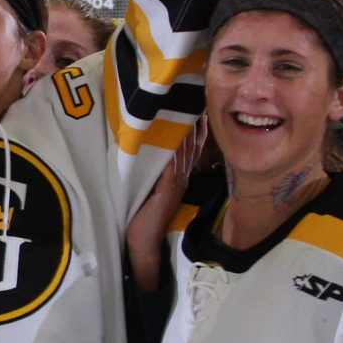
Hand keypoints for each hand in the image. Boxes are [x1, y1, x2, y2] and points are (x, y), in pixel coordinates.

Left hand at [126, 118, 205, 291]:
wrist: (144, 242)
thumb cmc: (143, 215)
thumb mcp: (152, 187)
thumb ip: (156, 170)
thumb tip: (150, 148)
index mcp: (180, 177)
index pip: (192, 148)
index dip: (196, 128)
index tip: (198, 108)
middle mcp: (182, 179)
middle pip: (191, 146)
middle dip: (193, 123)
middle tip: (194, 100)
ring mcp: (176, 185)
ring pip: (183, 154)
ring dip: (184, 133)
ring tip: (184, 111)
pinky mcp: (166, 192)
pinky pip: (171, 169)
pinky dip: (172, 154)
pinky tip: (172, 139)